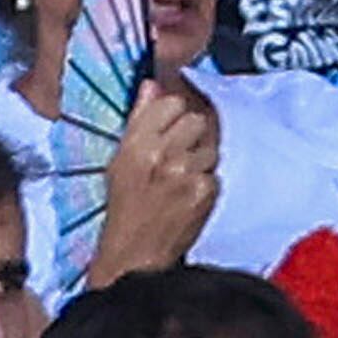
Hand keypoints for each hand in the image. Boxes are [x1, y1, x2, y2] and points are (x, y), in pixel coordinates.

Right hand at [98, 75, 219, 272]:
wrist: (136, 252)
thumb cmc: (127, 206)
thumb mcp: (121, 159)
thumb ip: (139, 119)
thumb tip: (152, 85)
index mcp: (137, 142)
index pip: (171, 103)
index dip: (176, 113)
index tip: (174, 123)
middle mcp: (162, 154)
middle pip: (197, 120)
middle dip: (192, 134)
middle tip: (181, 153)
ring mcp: (186, 173)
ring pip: (211, 147)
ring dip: (202, 159)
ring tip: (184, 177)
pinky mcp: (204, 192)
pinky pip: (216, 174)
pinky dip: (207, 182)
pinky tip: (191, 195)